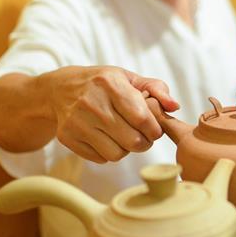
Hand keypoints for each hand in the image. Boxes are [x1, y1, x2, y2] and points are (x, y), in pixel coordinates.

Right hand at [42, 66, 178, 162]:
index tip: (154, 129)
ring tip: (123, 136)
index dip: (154, 129)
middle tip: (142, 136)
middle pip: (133, 141)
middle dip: (144, 142)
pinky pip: (100, 158)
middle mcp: (92, 103)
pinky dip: (108, 153)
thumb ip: (156, 89)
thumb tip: (174, 107)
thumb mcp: (128, 78)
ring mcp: (77, 122)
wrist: (60, 89)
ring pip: (117, 154)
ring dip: (126, 149)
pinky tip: (106, 138)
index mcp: (110, 84)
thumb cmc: (102, 84)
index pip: (142, 118)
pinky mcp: (67, 137)